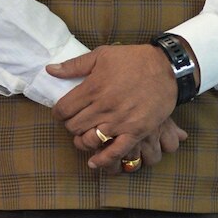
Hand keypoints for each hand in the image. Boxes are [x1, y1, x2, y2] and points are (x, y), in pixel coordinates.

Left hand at [47, 44, 177, 170]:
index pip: (63, 109)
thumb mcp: (101, 55)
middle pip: (74, 126)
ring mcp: (120, 121)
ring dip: (83, 141)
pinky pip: (116, 151)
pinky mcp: (136, 131)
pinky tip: (93, 163)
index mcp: (92, 88)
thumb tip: (50, 70)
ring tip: (83, 137)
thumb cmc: (133, 59)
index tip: (62, 112)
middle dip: (70, 126)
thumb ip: (74, 65)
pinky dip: (103, 160)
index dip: (58, 112)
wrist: (167, 68)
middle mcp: (103, 107)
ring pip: (90, 140)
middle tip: (74, 122)